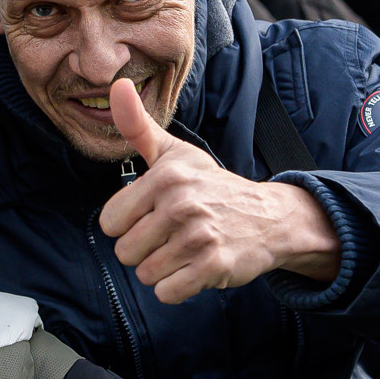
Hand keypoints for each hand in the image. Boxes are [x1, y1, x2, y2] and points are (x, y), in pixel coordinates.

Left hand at [98, 78, 340, 303]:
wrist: (268, 217)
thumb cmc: (211, 186)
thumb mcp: (174, 153)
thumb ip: (137, 126)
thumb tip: (116, 85)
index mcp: (165, 177)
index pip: (110, 222)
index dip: (128, 224)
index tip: (152, 216)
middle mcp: (181, 204)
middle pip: (125, 251)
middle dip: (145, 249)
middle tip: (172, 235)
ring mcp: (198, 236)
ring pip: (145, 274)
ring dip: (162, 269)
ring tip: (184, 249)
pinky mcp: (213, 266)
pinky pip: (167, 292)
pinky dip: (178, 287)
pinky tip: (194, 267)